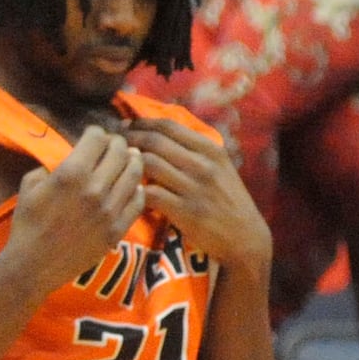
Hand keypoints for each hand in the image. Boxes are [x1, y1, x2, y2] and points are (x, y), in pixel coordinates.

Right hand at [3, 125, 144, 293]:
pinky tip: (131, 186)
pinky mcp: (118, 228)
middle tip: (112, 145)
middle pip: (120, 151)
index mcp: (71, 173)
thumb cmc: (27, 223)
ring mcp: (110, 209)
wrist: (33, 265)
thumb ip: (51, 166)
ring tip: (128, 160)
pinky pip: (138, 200)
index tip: (93, 135)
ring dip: (132, 162)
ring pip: (135, 173)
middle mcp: (95, 188)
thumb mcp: (29, 185)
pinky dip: (137, 189)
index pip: (97, 138)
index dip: (95, 132)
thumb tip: (70, 157)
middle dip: (116, 143)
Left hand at [125, 118, 272, 271]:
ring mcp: (194, 188)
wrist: (244, 237)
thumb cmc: (226, 199)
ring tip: (119, 166)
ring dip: (128, 163)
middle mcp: (203, 165)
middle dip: (129, 139)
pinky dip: (135, 190)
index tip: (126, 125)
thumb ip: (194, 150)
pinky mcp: (184, 211)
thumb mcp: (220, 167)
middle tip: (114, 143)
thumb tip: (158, 132)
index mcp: (211, 150)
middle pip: (154, 141)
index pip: (169, 126)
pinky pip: (149, 193)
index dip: (142, 123)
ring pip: (148, 163)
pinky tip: (129, 191)